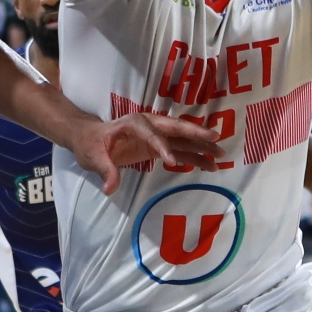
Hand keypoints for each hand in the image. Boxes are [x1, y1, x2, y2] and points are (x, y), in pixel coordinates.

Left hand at [76, 110, 223, 194]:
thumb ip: (105, 170)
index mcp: (133, 123)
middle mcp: (149, 125)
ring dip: (201, 147)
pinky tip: (209, 165)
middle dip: (195, 134)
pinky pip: (180, 151)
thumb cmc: (91, 144)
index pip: (150, 133)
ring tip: (221, 157)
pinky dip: (194, 158)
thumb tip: (110, 188)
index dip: (161, 146)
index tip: (172, 162)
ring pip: (182, 140)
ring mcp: (156, 135)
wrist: (90, 139)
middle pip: (175, 129)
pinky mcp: (158, 146)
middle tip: (215, 139)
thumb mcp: (93, 157)